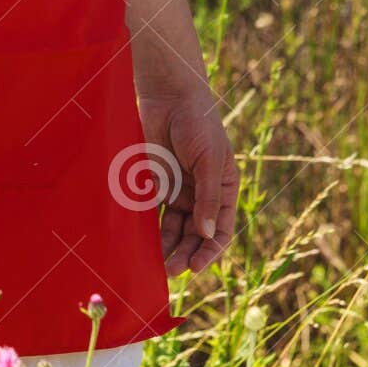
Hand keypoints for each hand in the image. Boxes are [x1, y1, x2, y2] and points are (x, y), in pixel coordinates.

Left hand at [138, 75, 240, 276]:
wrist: (168, 96)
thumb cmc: (198, 124)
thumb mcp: (210, 160)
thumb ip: (207, 198)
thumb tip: (207, 234)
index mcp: (223, 190)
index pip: (220, 230)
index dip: (209, 251)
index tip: (194, 267)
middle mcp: (202, 195)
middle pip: (196, 234)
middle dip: (185, 253)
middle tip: (170, 270)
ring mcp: (179, 191)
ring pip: (174, 228)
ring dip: (167, 246)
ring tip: (156, 262)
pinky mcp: (158, 183)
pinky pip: (155, 212)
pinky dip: (151, 228)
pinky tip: (144, 241)